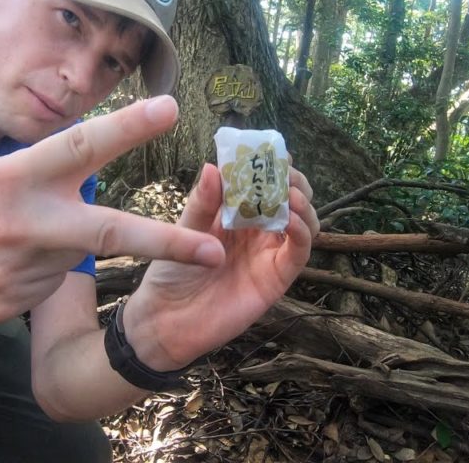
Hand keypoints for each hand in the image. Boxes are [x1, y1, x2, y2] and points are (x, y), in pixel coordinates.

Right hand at [0, 96, 225, 324]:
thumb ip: (39, 176)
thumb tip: (91, 174)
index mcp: (11, 179)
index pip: (78, 145)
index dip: (128, 127)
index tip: (172, 108)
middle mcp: (19, 225)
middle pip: (108, 231)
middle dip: (166, 243)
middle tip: (213, 252)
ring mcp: (14, 272)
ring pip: (74, 258)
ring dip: (58, 246)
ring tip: (9, 240)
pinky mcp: (9, 306)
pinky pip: (47, 284)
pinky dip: (37, 272)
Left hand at [123, 161, 318, 369]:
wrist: (165, 320)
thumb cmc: (171, 272)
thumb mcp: (183, 230)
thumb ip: (202, 202)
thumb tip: (213, 166)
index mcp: (235, 212)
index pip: (262, 180)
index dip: (270, 163)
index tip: (270, 148)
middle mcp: (257, 229)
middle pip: (290, 197)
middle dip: (292, 179)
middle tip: (284, 170)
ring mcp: (269, 253)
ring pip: (303, 221)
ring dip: (302, 203)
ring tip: (290, 194)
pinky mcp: (276, 277)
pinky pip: (299, 252)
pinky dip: (302, 232)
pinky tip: (291, 219)